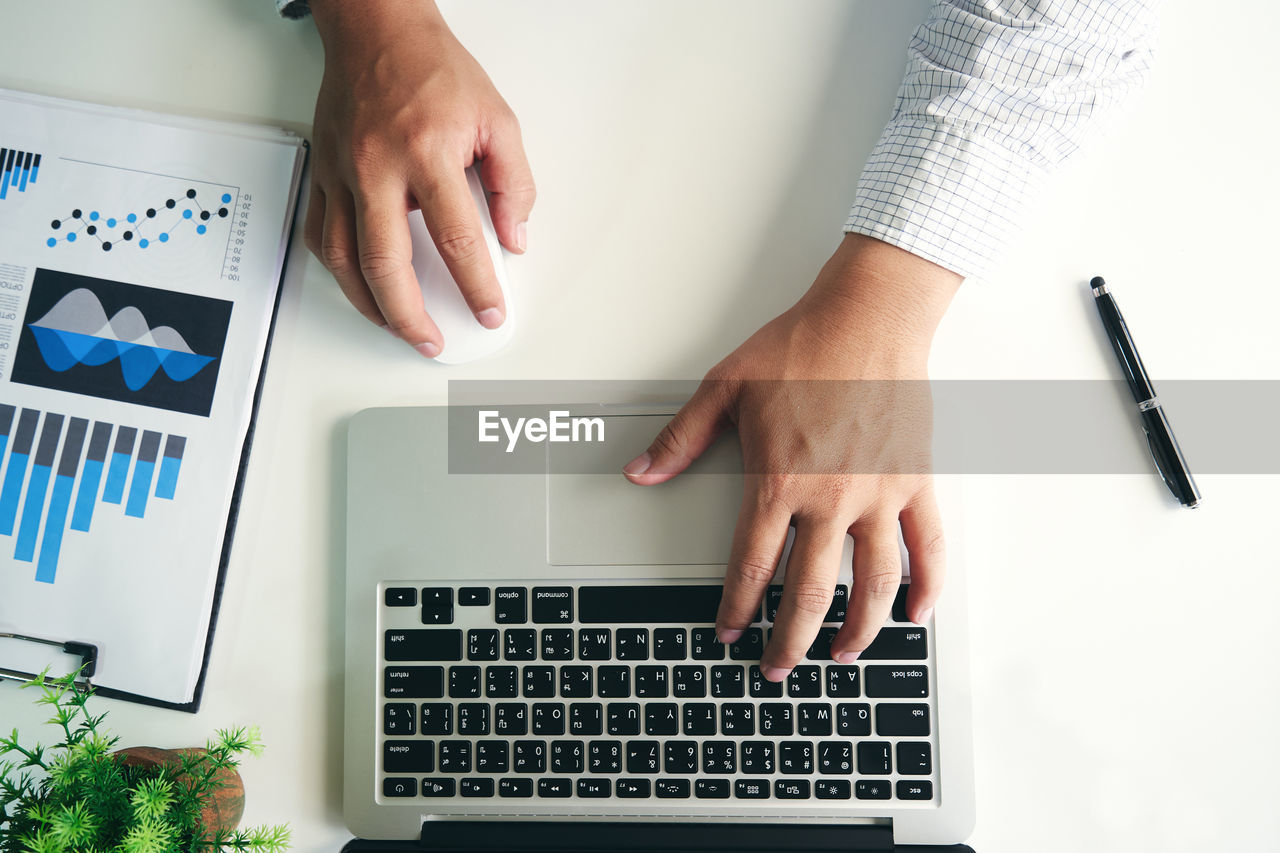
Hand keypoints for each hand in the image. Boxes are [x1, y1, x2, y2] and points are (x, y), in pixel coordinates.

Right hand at [304, 0, 534, 356]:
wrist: (377, 30)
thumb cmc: (434, 70)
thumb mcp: (497, 119)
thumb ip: (512, 182)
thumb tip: (514, 235)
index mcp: (427, 153)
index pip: (456, 239)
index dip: (477, 286)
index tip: (490, 311)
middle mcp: (377, 167)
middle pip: (386, 264)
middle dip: (410, 316)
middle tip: (431, 340)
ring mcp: (341, 172)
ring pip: (344, 259)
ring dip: (370, 304)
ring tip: (396, 325)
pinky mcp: (321, 171)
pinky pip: (320, 234)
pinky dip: (339, 269)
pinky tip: (359, 285)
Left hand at [624, 234, 960, 679]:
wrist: (867, 315)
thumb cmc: (802, 346)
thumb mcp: (725, 387)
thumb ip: (682, 437)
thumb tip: (642, 470)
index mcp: (780, 481)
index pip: (752, 565)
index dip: (735, 606)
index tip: (727, 630)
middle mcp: (832, 498)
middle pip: (808, 592)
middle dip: (789, 640)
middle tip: (777, 666)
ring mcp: (879, 494)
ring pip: (873, 584)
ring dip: (857, 630)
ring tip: (841, 656)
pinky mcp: (917, 481)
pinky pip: (928, 546)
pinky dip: (927, 586)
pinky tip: (917, 614)